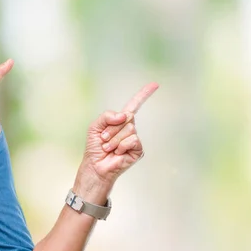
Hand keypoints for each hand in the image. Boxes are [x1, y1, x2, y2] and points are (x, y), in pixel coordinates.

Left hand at [74, 82, 158, 196]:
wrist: (95, 166)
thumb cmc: (95, 147)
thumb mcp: (95, 126)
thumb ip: (107, 116)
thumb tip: (125, 115)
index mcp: (120, 120)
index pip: (134, 105)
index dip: (144, 94)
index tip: (155, 84)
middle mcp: (129, 128)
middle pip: (127, 117)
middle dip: (112, 128)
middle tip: (104, 139)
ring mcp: (134, 139)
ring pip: (129, 129)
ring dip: (114, 139)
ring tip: (108, 147)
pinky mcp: (138, 150)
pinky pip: (132, 140)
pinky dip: (121, 146)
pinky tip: (117, 153)